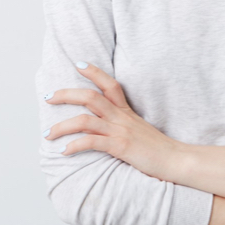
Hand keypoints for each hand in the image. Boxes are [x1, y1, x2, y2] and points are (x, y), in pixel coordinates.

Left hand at [42, 62, 182, 182]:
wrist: (175, 160)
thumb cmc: (157, 148)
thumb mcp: (138, 130)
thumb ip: (121, 124)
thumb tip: (99, 126)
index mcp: (126, 111)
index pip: (110, 84)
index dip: (94, 72)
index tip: (78, 64)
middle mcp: (121, 117)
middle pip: (90, 97)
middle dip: (66, 95)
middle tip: (49, 98)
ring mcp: (120, 131)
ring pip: (85, 120)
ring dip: (62, 126)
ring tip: (48, 134)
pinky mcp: (120, 147)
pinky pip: (92, 142)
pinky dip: (75, 146)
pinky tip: (65, 152)